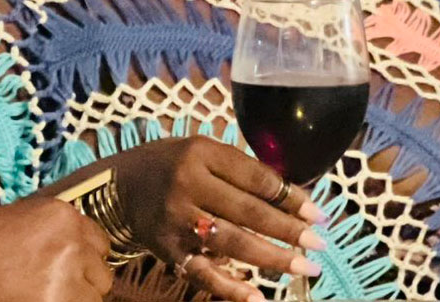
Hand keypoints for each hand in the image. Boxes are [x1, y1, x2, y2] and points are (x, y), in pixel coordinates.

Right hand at [0, 196, 112, 301]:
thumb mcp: (22, 219)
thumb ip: (55, 229)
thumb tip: (77, 245)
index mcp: (63, 215)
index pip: (101, 243)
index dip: (88, 260)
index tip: (78, 271)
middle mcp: (72, 241)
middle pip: (101, 273)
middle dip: (85, 284)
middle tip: (60, 291)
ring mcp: (66, 273)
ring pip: (94, 297)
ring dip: (77, 300)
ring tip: (48, 297)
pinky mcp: (57, 301)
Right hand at [111, 137, 325, 301]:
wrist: (120, 186)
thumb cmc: (172, 164)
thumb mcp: (202, 151)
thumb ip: (240, 169)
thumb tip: (292, 196)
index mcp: (202, 153)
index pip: (255, 177)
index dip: (290, 196)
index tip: (317, 212)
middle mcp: (188, 184)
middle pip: (248, 211)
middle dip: (288, 230)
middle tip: (319, 244)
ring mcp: (177, 220)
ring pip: (232, 243)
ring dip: (273, 258)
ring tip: (305, 268)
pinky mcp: (168, 250)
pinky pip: (203, 272)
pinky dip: (231, 288)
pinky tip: (258, 298)